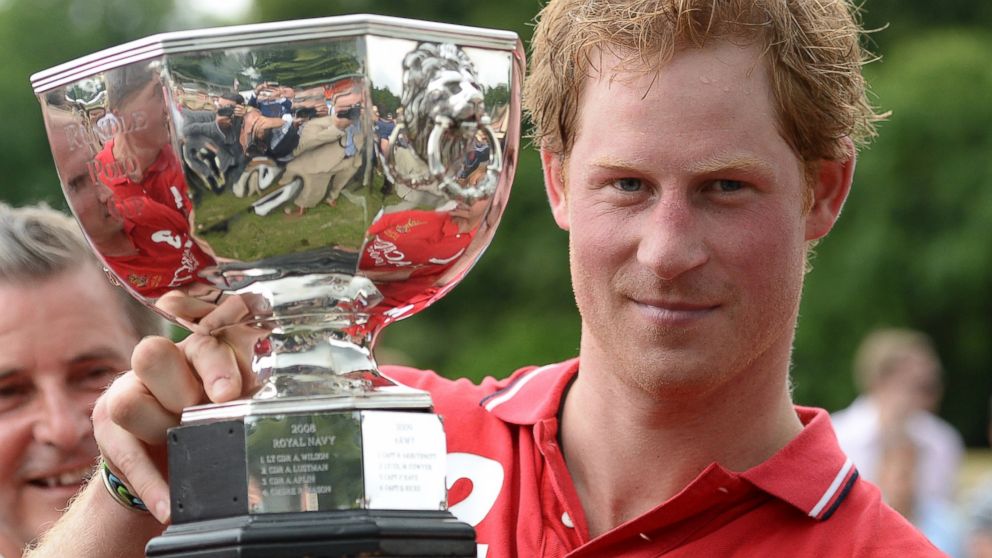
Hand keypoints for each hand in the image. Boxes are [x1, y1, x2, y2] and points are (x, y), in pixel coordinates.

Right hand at [94, 294, 261, 522]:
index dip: (216, 368)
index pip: (203, 345)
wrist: (175, 452)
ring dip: (160, 432)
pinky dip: (151, 485)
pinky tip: (168, 506)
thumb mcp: (236, 404)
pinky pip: (125, 454)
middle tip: (196, 418)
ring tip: (184, 449)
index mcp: (198, 351)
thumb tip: (275, 412)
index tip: (228, 395)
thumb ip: (248, 398)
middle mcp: (158, 364)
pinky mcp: (110, 429)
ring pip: (128, 403)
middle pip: (152, 356)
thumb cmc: (215, 418)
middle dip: (178, 392)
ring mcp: (127, 392)